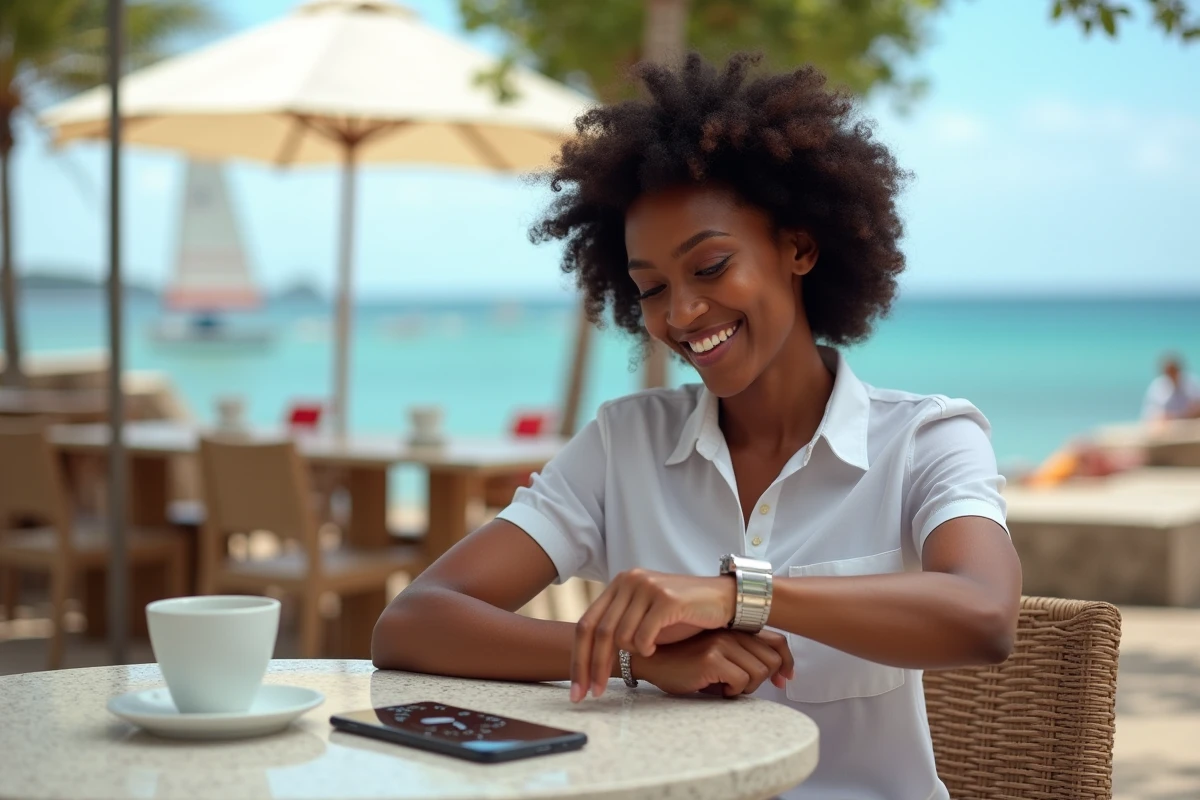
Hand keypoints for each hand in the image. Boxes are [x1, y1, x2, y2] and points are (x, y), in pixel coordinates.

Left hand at [571, 569, 736, 701]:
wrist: (722, 599)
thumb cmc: (683, 613)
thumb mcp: (645, 615)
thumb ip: (620, 625)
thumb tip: (590, 656)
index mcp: (619, 584)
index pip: (586, 624)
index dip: (578, 658)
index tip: (578, 688)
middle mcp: (629, 580)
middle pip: (598, 632)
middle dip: (592, 668)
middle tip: (592, 694)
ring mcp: (647, 587)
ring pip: (620, 636)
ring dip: (632, 654)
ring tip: (649, 653)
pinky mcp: (665, 598)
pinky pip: (643, 636)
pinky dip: (647, 649)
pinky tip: (656, 648)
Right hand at [635, 630, 794, 697]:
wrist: (650, 660)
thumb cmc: (683, 661)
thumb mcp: (718, 654)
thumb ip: (743, 657)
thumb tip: (778, 675)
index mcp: (734, 629)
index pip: (777, 641)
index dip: (786, 662)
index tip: (782, 679)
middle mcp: (731, 632)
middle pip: (772, 660)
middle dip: (761, 680)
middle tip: (739, 686)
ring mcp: (721, 643)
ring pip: (759, 672)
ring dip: (746, 687)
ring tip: (726, 686)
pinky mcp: (711, 658)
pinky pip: (741, 681)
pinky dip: (733, 691)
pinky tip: (717, 689)